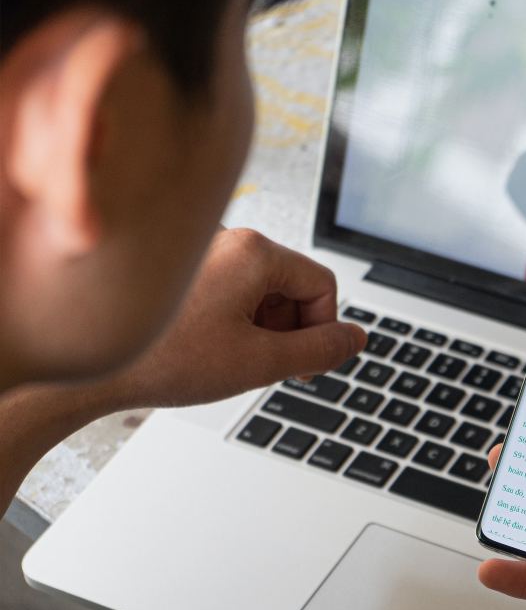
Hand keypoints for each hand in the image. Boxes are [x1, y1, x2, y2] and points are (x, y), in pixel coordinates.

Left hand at [97, 228, 366, 408]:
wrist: (85, 371)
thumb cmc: (164, 361)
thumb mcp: (260, 362)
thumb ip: (319, 350)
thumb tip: (356, 339)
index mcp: (254, 251)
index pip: (322, 284)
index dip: (322, 329)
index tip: (302, 364)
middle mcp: (227, 238)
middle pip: (289, 283)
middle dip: (287, 328)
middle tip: (263, 366)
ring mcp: (198, 249)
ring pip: (256, 287)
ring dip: (257, 325)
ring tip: (226, 357)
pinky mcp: (176, 267)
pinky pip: (224, 286)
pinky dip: (226, 318)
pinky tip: (201, 346)